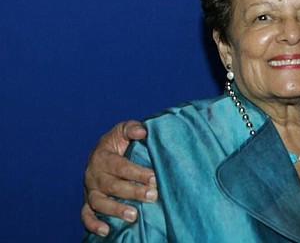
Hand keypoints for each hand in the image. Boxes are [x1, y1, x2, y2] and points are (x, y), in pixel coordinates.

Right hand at [81, 121, 156, 236]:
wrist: (101, 152)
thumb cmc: (117, 142)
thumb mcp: (122, 130)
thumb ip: (131, 128)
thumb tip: (142, 132)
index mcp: (102, 156)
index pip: (120, 166)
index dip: (137, 172)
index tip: (154, 178)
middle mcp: (93, 174)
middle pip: (112, 186)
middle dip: (133, 191)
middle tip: (152, 196)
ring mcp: (90, 190)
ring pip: (99, 202)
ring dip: (116, 210)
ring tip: (134, 215)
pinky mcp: (88, 201)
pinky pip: (86, 215)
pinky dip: (93, 224)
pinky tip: (106, 230)